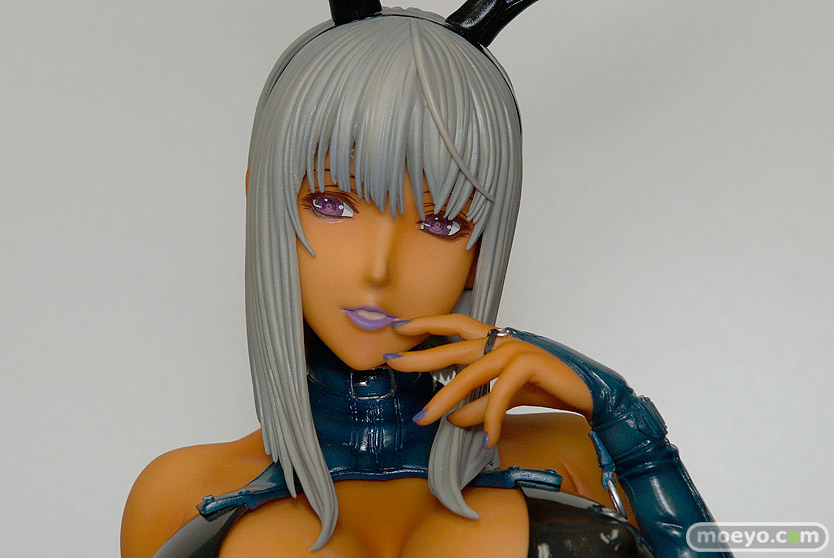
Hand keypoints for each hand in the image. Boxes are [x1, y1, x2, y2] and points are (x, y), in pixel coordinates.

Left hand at [384, 314, 592, 448]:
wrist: (587, 394)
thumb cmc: (545, 388)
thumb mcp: (503, 399)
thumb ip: (478, 405)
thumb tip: (451, 420)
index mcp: (495, 340)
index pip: (456, 325)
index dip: (429, 323)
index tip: (400, 328)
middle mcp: (502, 339)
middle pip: (453, 346)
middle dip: (421, 356)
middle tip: (392, 363)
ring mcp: (515, 349)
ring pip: (471, 373)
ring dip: (446, 399)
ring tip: (425, 418)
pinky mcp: (529, 363)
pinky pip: (500, 394)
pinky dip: (490, 417)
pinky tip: (486, 438)